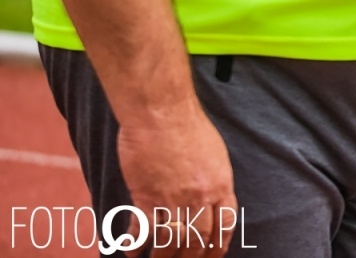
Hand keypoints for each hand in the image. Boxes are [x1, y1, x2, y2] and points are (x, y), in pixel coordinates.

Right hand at [115, 104, 236, 257]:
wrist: (162, 112)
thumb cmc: (189, 126)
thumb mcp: (215, 154)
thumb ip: (214, 180)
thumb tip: (212, 201)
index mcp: (220, 184)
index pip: (225, 226)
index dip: (218, 247)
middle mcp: (199, 196)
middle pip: (197, 240)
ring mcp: (172, 198)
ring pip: (170, 241)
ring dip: (162, 257)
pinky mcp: (145, 195)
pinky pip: (142, 229)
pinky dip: (135, 245)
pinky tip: (131, 252)